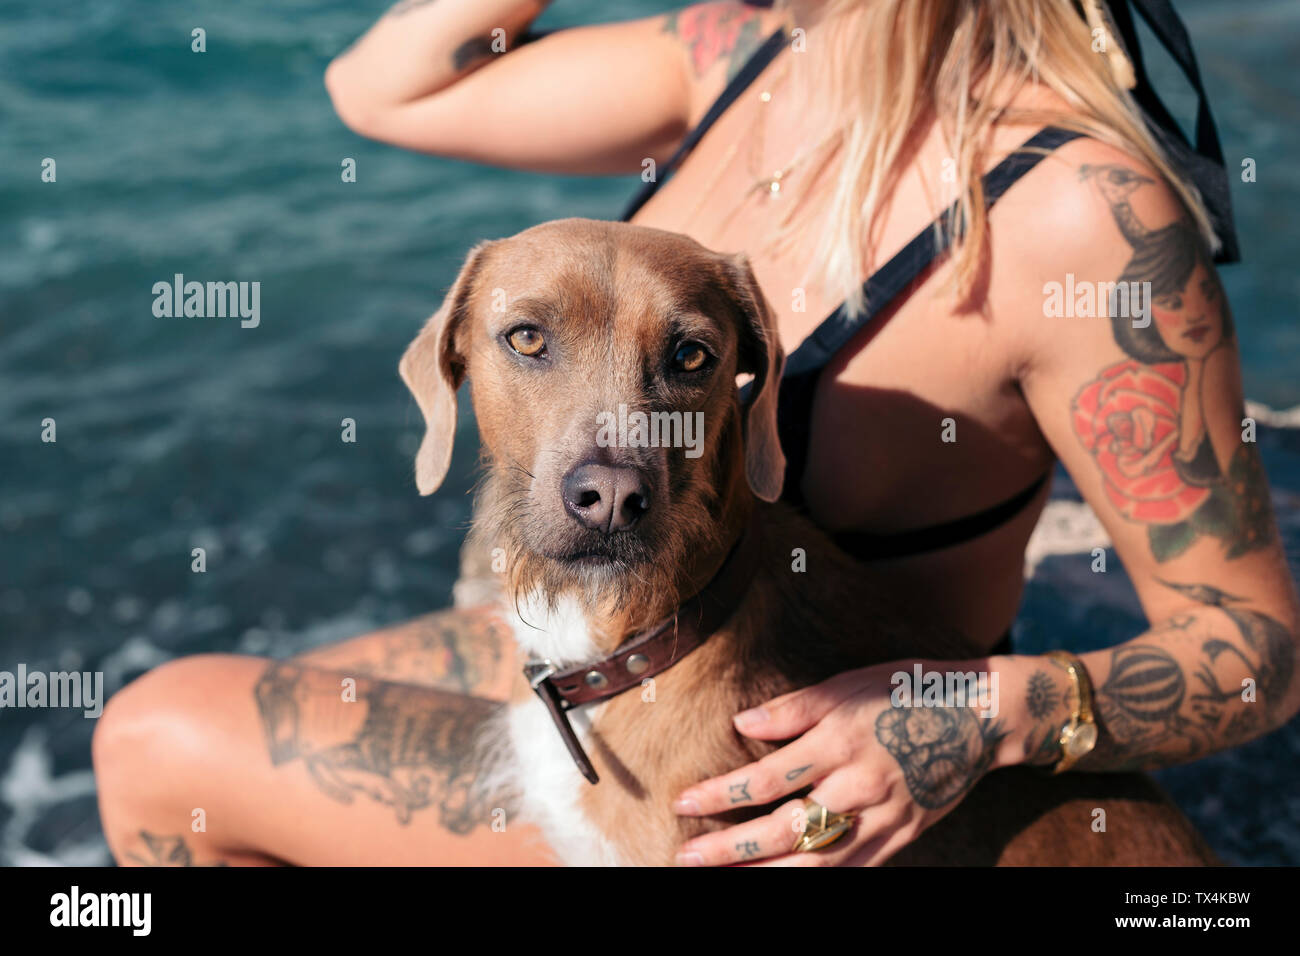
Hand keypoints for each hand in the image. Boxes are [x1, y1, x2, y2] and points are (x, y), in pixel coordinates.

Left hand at [671, 661, 1009, 865]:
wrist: (979, 716)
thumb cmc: (903, 690)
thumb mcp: (845, 683)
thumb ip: (793, 708)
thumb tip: (743, 724)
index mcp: (838, 743)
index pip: (765, 779)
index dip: (719, 794)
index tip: (682, 802)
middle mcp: (858, 787)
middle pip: (785, 831)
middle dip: (731, 849)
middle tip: (687, 856)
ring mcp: (883, 818)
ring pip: (818, 864)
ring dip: (768, 875)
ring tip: (728, 879)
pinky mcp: (902, 835)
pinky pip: (855, 869)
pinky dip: (818, 880)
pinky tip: (785, 879)